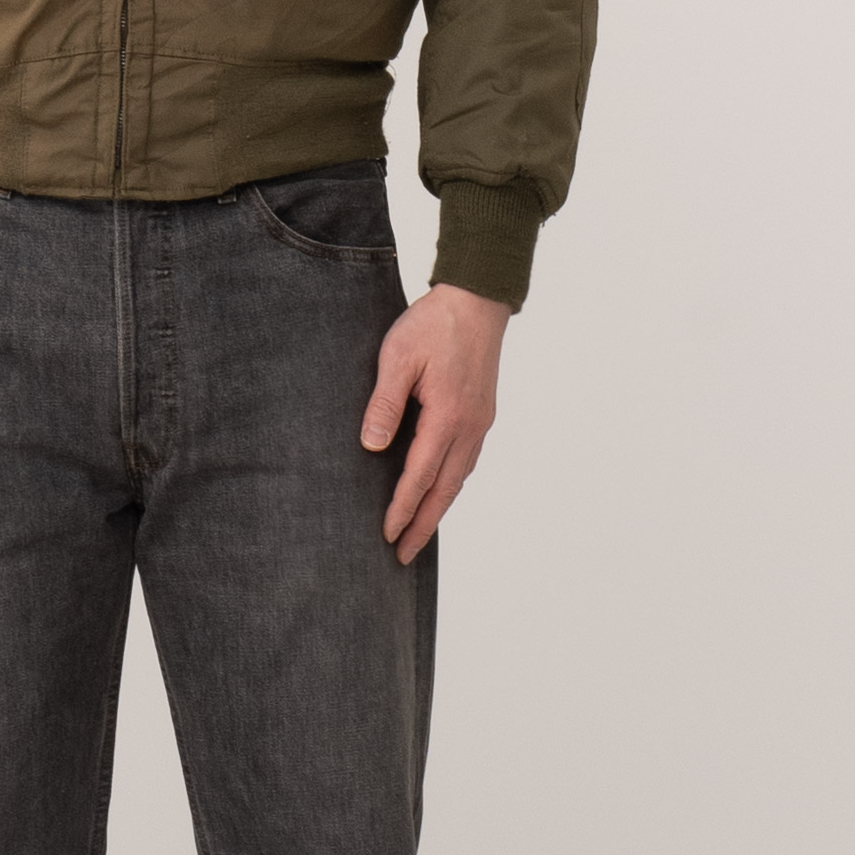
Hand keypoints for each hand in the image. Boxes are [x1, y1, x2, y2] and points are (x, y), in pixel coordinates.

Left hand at [361, 284, 510, 562]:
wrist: (477, 299)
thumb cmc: (434, 324)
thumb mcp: (398, 357)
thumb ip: (384, 403)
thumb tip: (372, 446)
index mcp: (448, 416)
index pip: (420, 475)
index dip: (402, 508)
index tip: (386, 535)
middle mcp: (469, 426)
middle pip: (445, 489)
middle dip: (423, 525)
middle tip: (402, 555)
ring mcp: (480, 422)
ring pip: (458, 478)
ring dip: (438, 509)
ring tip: (418, 534)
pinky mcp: (482, 414)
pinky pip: (466, 461)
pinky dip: (450, 485)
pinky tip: (438, 492)